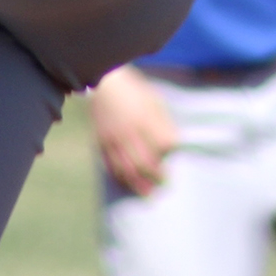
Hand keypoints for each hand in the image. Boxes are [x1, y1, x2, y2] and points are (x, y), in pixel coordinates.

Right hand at [86, 65, 178, 196]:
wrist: (104, 83)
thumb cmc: (134, 91)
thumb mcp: (154, 100)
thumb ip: (163, 123)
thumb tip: (172, 145)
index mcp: (145, 118)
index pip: (163, 143)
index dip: (170, 152)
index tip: (174, 157)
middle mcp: (129, 131)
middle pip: (144, 162)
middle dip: (156, 176)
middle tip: (164, 183)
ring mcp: (114, 138)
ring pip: (126, 168)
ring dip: (138, 184)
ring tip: (147, 192)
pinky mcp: (102, 142)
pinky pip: (111, 165)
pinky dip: (120, 177)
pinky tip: (128, 182)